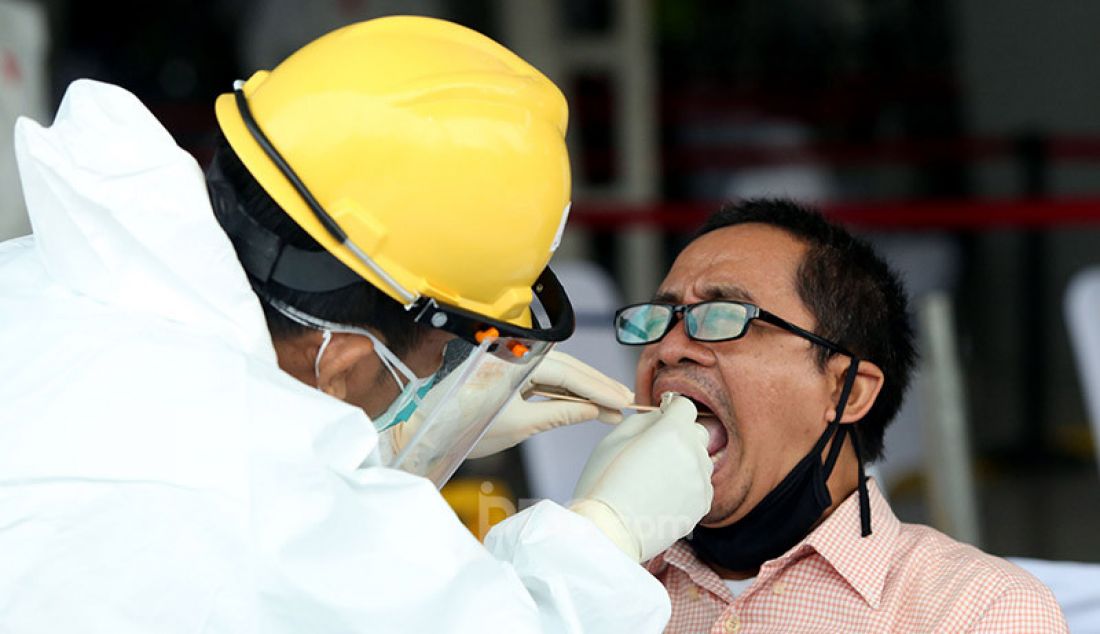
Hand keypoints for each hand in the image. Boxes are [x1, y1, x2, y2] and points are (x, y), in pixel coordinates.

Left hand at [467, 350, 632, 457]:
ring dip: (585, 388)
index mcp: (516, 362)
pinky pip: (545, 379)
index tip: (622, 400)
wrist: (430, 431)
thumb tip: (593, 411)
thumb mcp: (519, 425)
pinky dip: (566, 392)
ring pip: (558, 373)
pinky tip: (585, 402)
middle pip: (567, 367)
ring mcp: (513, 364)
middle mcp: (516, 356)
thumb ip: (559, 414)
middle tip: (626, 399)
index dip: (598, 388)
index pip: (567, 373)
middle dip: (597, 385)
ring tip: (612, 402)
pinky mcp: (510, 375)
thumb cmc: (465, 428)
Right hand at [569, 395, 713, 562]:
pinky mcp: (702, 506)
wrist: (609, 533)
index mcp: (672, 432)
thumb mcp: (612, 439)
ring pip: (701, 460)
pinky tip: (663, 495)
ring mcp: (701, 482)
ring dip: (685, 461)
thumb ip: (644, 419)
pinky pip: (701, 485)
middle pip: (698, 432)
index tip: (661, 418)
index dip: (671, 410)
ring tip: (656, 478)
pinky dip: (687, 485)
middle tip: (655, 451)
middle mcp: (694, 454)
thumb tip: (661, 416)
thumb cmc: (603, 484)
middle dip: (681, 434)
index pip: (686, 406)